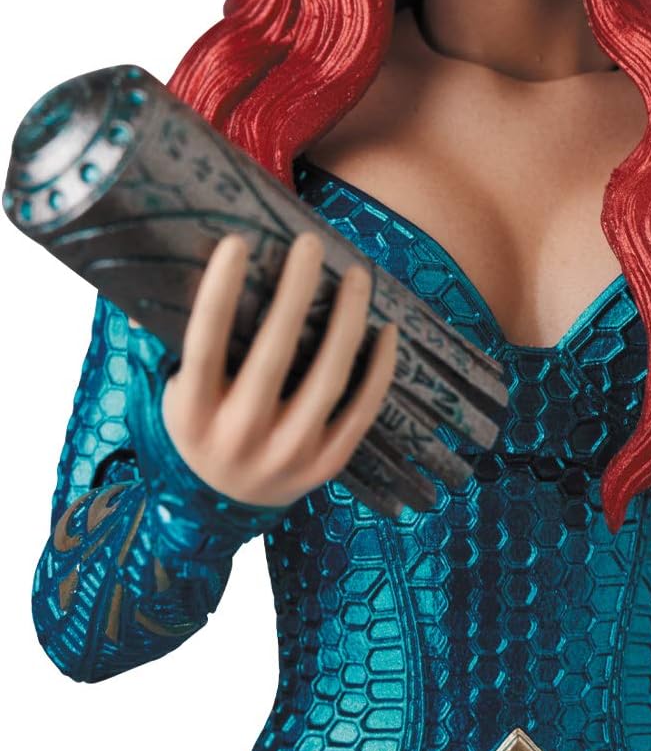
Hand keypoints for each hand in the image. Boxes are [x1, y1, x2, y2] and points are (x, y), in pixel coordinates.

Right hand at [161, 231, 397, 508]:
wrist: (221, 507)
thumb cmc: (200, 424)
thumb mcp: (172, 391)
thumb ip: (174, 341)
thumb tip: (164, 275)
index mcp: (192, 412)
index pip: (205, 342)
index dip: (220, 291)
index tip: (238, 243)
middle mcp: (238, 435)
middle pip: (274, 354)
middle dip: (294, 292)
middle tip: (309, 243)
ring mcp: (286, 454)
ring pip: (328, 379)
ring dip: (347, 321)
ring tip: (356, 275)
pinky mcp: (325, 464)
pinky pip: (361, 410)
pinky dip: (378, 369)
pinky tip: (386, 329)